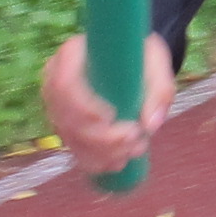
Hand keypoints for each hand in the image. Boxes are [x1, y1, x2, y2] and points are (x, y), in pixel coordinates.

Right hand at [43, 31, 174, 180]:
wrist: (132, 61)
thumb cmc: (141, 56)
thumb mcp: (157, 62)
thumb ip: (159, 89)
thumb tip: (150, 125)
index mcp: (72, 54)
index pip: (63, 84)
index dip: (83, 107)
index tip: (112, 117)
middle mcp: (56, 80)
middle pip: (66, 118)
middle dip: (101, 138)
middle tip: (135, 138)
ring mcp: (58, 105)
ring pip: (70, 138)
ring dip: (102, 153)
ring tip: (135, 149)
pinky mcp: (66, 125)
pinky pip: (74, 149)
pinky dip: (96, 161)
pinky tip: (118, 162)